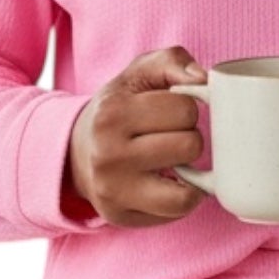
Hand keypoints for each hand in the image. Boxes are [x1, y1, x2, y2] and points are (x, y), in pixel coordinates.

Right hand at [63, 46, 214, 227]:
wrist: (76, 152)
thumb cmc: (119, 109)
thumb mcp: (138, 74)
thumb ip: (172, 62)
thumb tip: (202, 78)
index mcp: (112, 113)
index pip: (186, 108)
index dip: (187, 107)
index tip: (169, 112)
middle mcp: (107, 154)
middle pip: (190, 145)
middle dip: (188, 137)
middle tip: (168, 136)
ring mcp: (113, 190)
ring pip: (189, 187)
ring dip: (189, 170)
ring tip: (171, 159)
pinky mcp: (120, 216)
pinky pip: (179, 210)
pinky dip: (184, 197)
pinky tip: (170, 182)